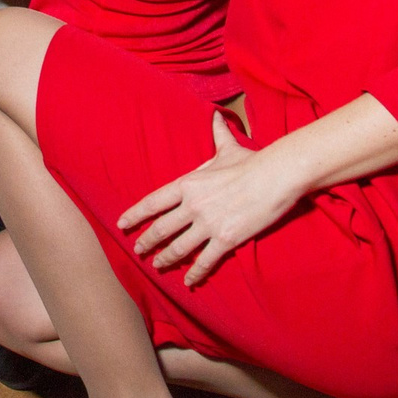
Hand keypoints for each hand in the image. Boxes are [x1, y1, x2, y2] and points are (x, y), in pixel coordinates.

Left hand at [116, 111, 301, 287]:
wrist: (276, 177)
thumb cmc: (251, 162)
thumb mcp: (227, 148)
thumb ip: (217, 135)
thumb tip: (216, 115)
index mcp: (188, 184)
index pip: (153, 202)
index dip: (135, 215)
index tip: (122, 224)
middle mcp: (193, 205)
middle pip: (161, 228)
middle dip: (146, 241)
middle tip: (137, 251)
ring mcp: (208, 224)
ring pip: (179, 247)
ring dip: (165, 259)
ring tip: (157, 265)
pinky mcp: (226, 239)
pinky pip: (205, 261)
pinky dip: (195, 273)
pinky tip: (189, 281)